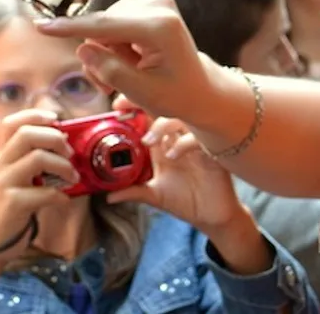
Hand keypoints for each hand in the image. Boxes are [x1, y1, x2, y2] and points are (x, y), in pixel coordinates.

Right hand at [0, 110, 79, 265]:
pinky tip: (63, 199)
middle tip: (70, 153)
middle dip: (55, 138)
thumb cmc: (14, 209)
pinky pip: (44, 191)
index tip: (57, 120)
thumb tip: (67, 143)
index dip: (35, 115)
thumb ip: (34, 160)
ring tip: (73, 177)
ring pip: (38, 158)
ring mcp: (4, 184)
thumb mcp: (19, 179)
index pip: (11, 123)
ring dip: (63, 166)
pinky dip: (60, 195)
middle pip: (27, 134)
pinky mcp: (12, 204)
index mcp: (1, 156)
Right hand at [35, 0, 218, 121]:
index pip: (105, 27)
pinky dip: (114, 41)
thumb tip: (83, 48)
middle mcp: (158, 4)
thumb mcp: (142, 93)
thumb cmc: (176, 94)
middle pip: (101, 28)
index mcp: (160, 26)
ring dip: (107, 51)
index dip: (71, 29)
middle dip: (99, 56)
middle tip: (111, 85)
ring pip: (103, 25)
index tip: (41, 27)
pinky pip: (112, 20)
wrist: (199, 86)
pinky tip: (132, 57)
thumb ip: (110, 71)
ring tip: (129, 72)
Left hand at [109, 116, 247, 234]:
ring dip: (162, 125)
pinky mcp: (211, 151)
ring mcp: (195, 142)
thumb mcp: (154, 196)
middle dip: (144, 104)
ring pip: (181, 118)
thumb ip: (134, 192)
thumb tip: (108, 197)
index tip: (117, 105)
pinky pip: (198, 137)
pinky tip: (173, 155)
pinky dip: (183, 143)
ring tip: (148, 142)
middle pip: (164, 110)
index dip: (135, 107)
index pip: (149, 117)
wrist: (211, 216)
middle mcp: (178, 139)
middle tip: (126, 109)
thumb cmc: (185, 201)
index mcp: (164, 145)